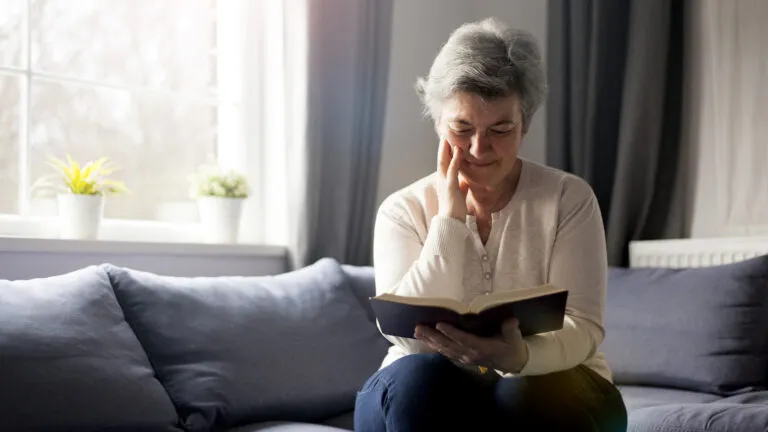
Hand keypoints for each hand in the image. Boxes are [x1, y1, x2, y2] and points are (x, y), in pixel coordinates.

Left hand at [414, 318, 528, 373]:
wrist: (512, 363)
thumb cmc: (512, 347)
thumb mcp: (515, 338)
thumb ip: (511, 329)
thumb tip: (510, 320)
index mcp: (482, 348)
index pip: (464, 339)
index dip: (451, 332)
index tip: (439, 324)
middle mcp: (470, 354)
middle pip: (448, 345)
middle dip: (432, 336)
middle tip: (419, 327)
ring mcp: (465, 358)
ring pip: (444, 349)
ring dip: (430, 341)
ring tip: (417, 331)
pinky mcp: (462, 358)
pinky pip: (446, 352)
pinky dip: (434, 346)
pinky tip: (425, 340)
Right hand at [436, 137, 468, 221]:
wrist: (451, 221)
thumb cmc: (455, 210)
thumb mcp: (459, 195)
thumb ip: (461, 187)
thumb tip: (464, 183)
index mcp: (444, 182)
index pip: (443, 164)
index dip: (445, 152)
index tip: (447, 142)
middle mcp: (442, 180)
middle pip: (441, 159)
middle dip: (443, 147)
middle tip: (445, 134)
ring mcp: (445, 182)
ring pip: (444, 162)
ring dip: (446, 149)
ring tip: (448, 138)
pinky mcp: (451, 186)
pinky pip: (453, 170)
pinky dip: (455, 160)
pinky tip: (458, 151)